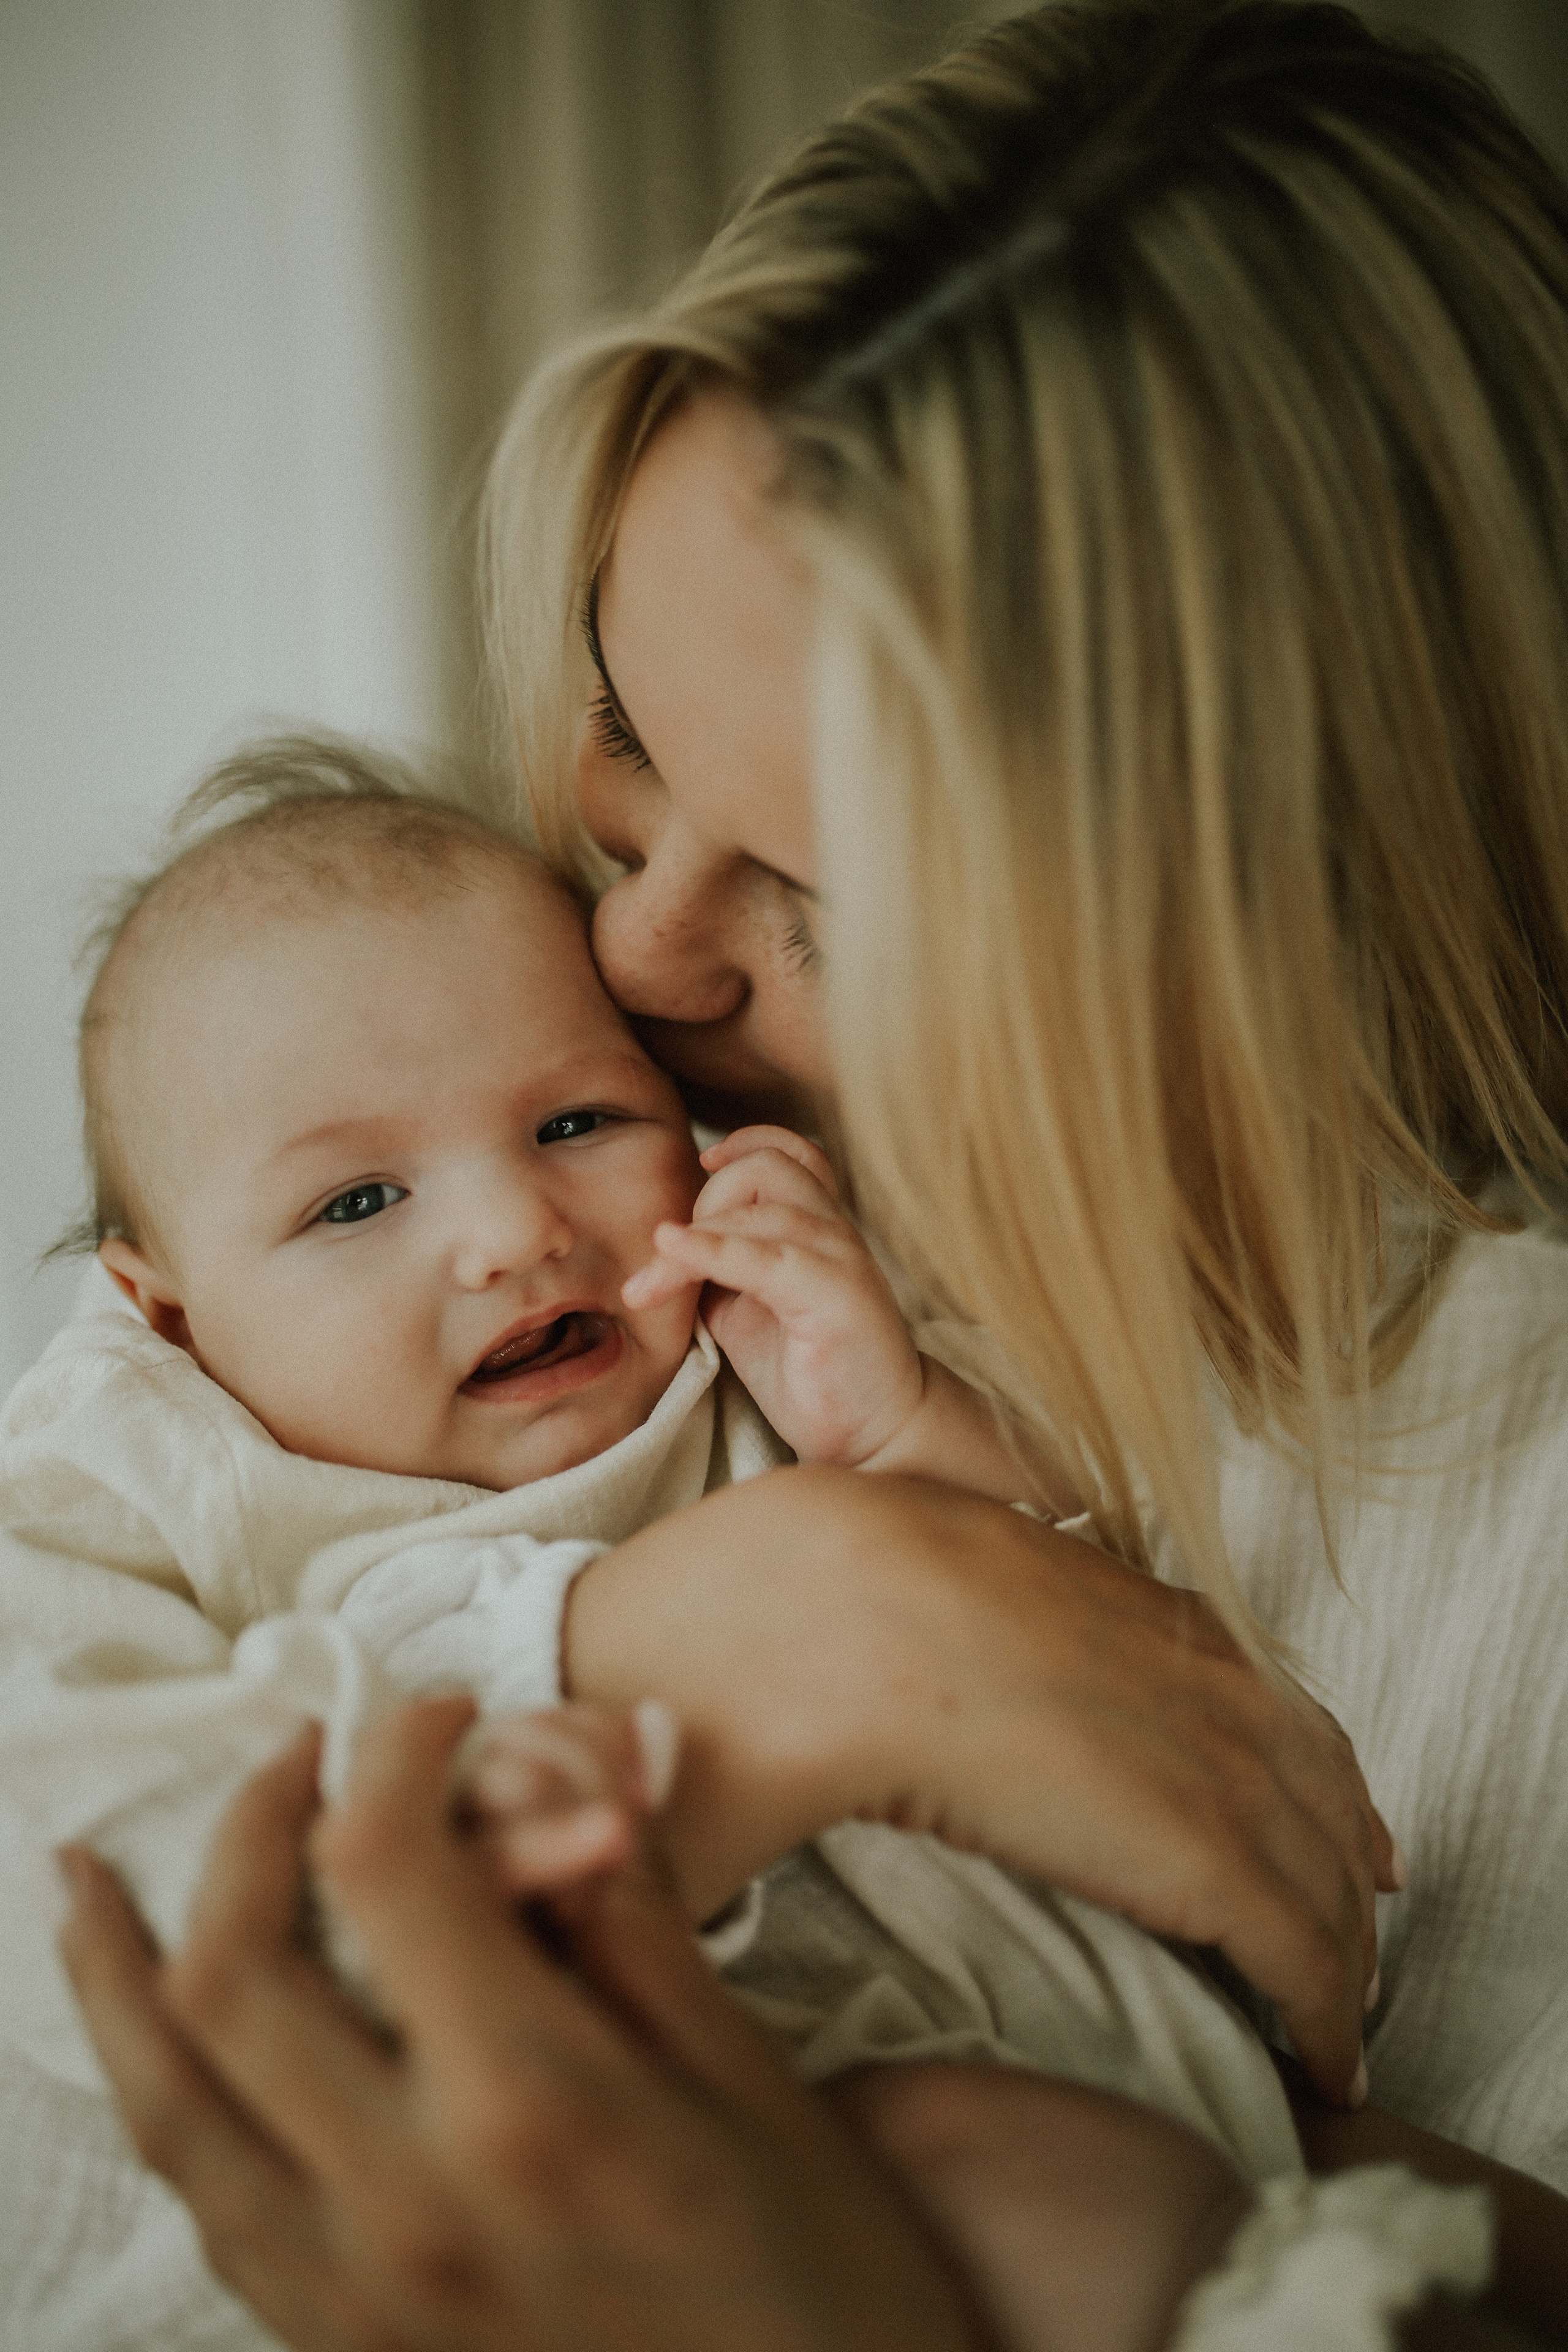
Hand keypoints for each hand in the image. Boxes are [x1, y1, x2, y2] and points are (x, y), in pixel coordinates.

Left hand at [58, 1700, 987, 2351]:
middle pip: (234, 1974)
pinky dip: (159, 2094)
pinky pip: (203, 2203)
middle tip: (300, 1755)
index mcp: (529, 2110)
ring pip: (166, 2102)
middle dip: (247, 1830)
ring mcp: (352, 2292)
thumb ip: (622, 1907)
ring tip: (85, 1881)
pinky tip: (160, 2040)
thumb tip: (554, 1762)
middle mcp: (408, 2205)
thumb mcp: (739, 2061)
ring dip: (115, 1973)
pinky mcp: (339, 2345)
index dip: (396, 1756)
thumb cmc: (814, 2262)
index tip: (437, 1713)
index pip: (387, 1871)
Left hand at [565, 1467, 1399, 2104]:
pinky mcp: (1073, 1572)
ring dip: (1330, 1818)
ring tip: (1359, 1910)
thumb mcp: (709, 1848)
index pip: (1233, 1882)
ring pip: (1264, 1716)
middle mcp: (1086, 1668)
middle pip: (1274, 1803)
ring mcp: (1087, 1606)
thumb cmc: (701, 1701)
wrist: (708, 1543)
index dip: (1306, 1981)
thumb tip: (716, 2022)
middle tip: (1345, 2022)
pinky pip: (1221, 1650)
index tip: (1325, 2064)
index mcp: (1027, 1755)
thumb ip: (722, 1951)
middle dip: (1333, 1920)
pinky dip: (1286, 1723)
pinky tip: (1309, 1771)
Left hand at [621, 1126, 923, 1465]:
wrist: (878, 1432)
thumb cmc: (813, 1372)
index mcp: (816, 1230)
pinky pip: (764, 1256)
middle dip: (702, 1204)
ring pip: (759, 1209)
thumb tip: (665, 1250)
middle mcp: (833, 1233)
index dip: (744, 1145)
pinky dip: (710, 1248)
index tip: (703, 1164)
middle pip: (762, 1169)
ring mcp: (839, 1260)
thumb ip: (717, 1271)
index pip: (788, 1152)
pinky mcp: (836, 1296)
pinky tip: (672, 1252)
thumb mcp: (748, 1311)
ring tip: (646, 1288)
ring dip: (689, 1241)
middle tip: (666, 1269)